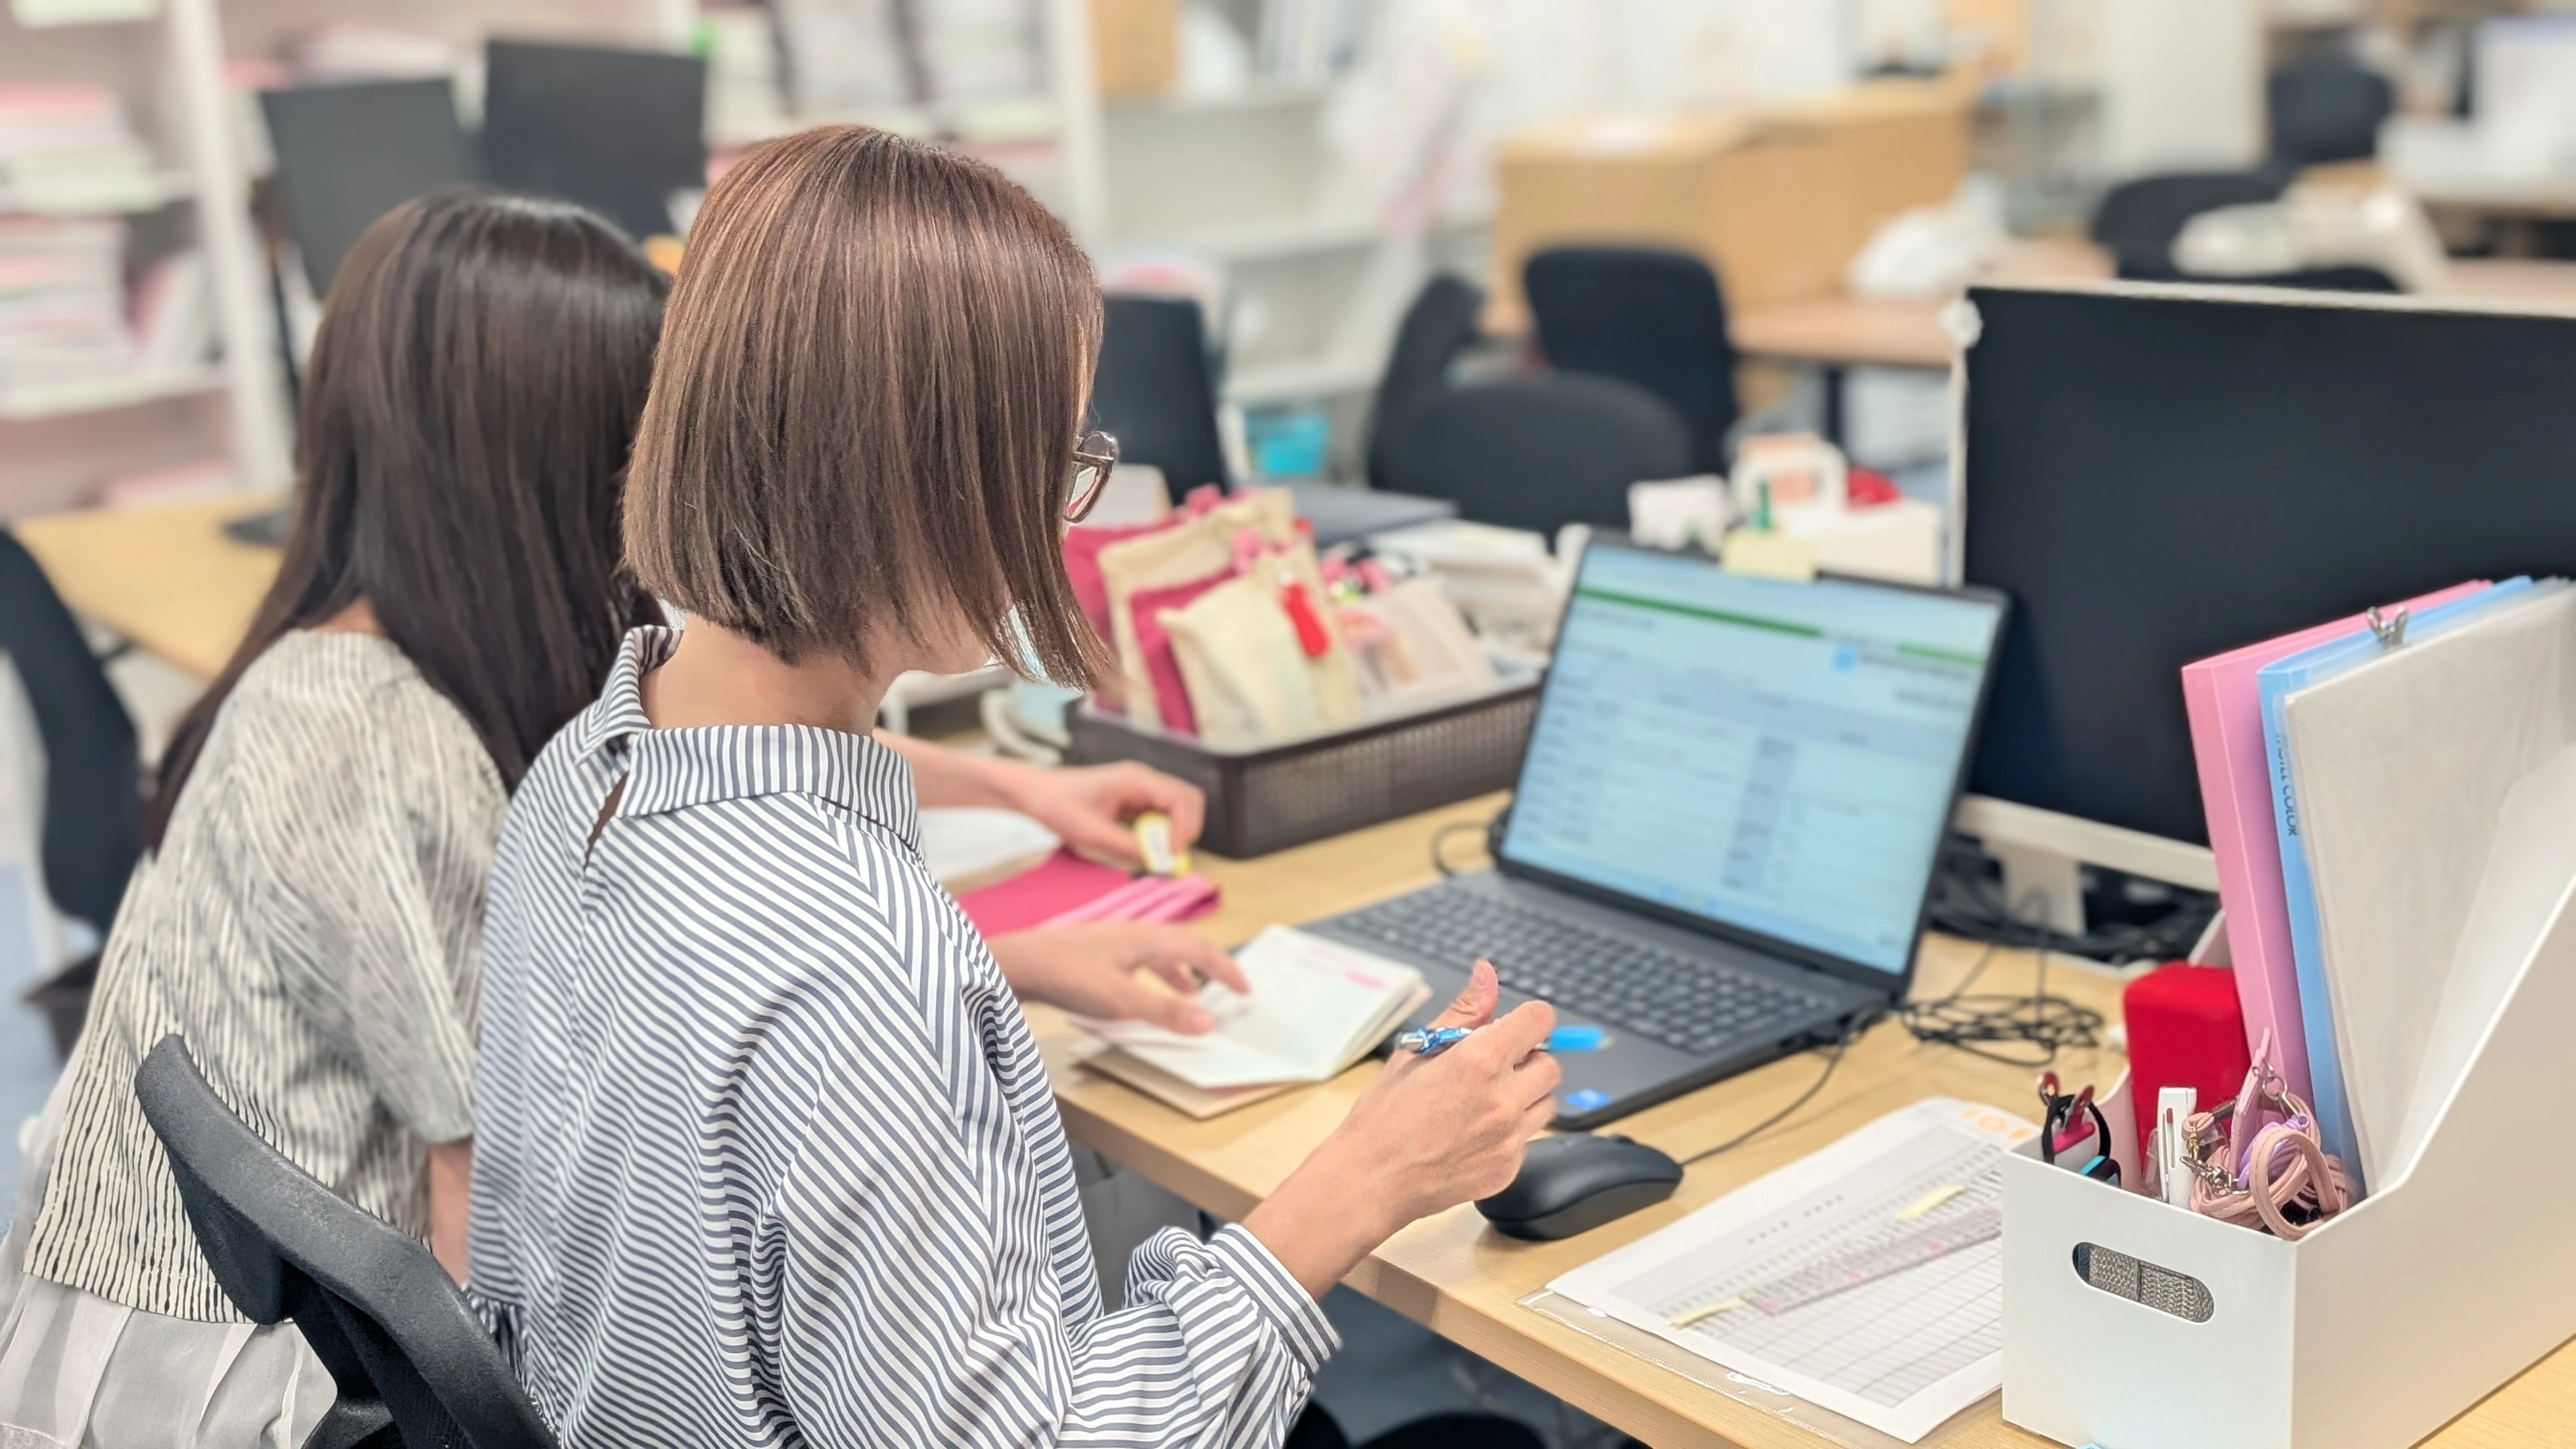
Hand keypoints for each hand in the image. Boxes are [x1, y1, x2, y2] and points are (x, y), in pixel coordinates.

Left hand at [986, 921, 1245, 1033]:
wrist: (1015, 963)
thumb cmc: (1065, 975)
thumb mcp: (1122, 1001)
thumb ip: (1166, 1012)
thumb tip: (1208, 1022)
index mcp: (1146, 938)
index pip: (1200, 947)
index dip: (1226, 968)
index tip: (1244, 988)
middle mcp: (1131, 932)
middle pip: (1182, 943)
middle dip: (1208, 964)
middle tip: (1226, 985)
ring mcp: (1110, 940)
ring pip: (1158, 951)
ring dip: (1180, 971)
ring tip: (1191, 992)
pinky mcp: (1092, 951)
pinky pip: (1137, 959)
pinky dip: (1152, 974)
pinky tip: (1141, 990)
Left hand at [1001, 761, 1204, 866]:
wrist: (1038, 794)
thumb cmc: (1059, 805)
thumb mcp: (1091, 832)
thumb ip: (1125, 846)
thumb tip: (1156, 861)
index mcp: (1134, 779)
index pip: (1180, 798)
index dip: (1185, 827)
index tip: (1173, 853)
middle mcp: (1143, 780)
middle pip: (1189, 799)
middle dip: (1187, 829)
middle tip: (1171, 855)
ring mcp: (1141, 789)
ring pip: (1179, 808)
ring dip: (1174, 832)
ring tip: (1154, 853)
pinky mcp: (1136, 801)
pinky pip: (1161, 816)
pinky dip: (1161, 834)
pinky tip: (1142, 846)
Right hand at [1244, 962, 1560, 1297]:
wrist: (1371, 1179)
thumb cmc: (1384, 1116)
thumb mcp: (1417, 1051)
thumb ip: (1463, 1011)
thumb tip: (1487, 973)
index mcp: (1479, 1061)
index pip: (1540, 1020)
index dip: (1529, 1020)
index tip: (1515, 1028)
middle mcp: (1502, 1099)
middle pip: (1550, 1064)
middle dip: (1527, 1060)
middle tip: (1491, 1069)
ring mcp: (1509, 1137)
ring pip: (1546, 1103)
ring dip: (1525, 1096)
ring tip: (1482, 1102)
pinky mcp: (1509, 1167)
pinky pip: (1528, 1138)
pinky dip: (1511, 1131)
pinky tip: (1474, 1133)